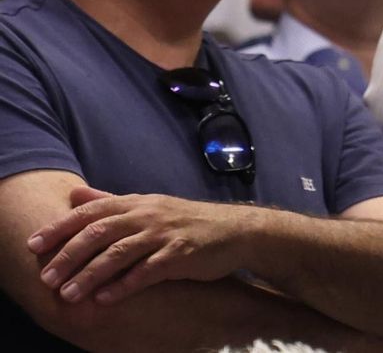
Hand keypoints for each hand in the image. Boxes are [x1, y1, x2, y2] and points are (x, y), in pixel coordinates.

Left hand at [27, 187, 248, 304]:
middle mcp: (148, 215)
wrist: (236, 231)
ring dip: (90, 275)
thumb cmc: (187, 221)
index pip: (90, 212)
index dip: (60, 227)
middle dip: (69, 256)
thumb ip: (111, 202)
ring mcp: (165, 234)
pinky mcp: (181, 254)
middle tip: (47, 278)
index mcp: (137, 203)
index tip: (34, 244)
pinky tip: (105, 299)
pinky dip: (124, 286)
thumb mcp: (149, 205)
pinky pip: (148, 271)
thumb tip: (74, 195)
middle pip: (99, 233)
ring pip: (119, 253)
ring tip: (69, 295)